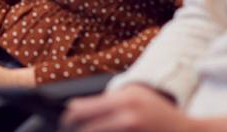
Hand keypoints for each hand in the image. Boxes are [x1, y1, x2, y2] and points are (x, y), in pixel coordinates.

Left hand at [60, 85, 191, 131]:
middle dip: (75, 131)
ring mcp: (133, 130)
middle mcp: (127, 115)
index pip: (81, 108)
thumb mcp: (136, 97)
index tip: (65, 125)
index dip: (68, 119)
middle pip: (85, 127)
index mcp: (124, 98)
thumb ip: (110, 102)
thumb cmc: (161, 115)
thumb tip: (77, 110)